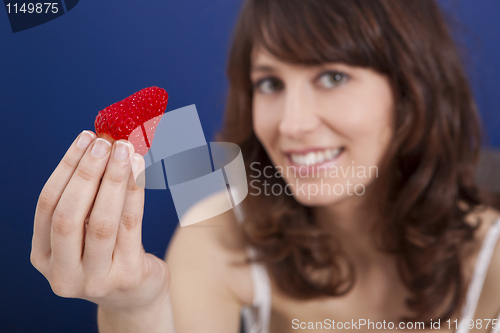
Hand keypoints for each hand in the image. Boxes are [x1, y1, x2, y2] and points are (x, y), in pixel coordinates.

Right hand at [31, 131, 169, 311]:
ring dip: (113, 180)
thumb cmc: (109, 255)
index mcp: (44, 257)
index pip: (47, 205)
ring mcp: (95, 279)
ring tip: (125, 151)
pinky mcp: (126, 276)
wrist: (135, 295)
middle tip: (105, 143)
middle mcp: (63, 273)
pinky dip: (134, 194)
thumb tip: (103, 145)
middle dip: (87, 173)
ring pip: (101, 222)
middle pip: (69, 215)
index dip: (66, 168)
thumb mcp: (86, 233)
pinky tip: (140, 170)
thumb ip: (86, 200)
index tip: (84, 139)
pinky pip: (130, 227)